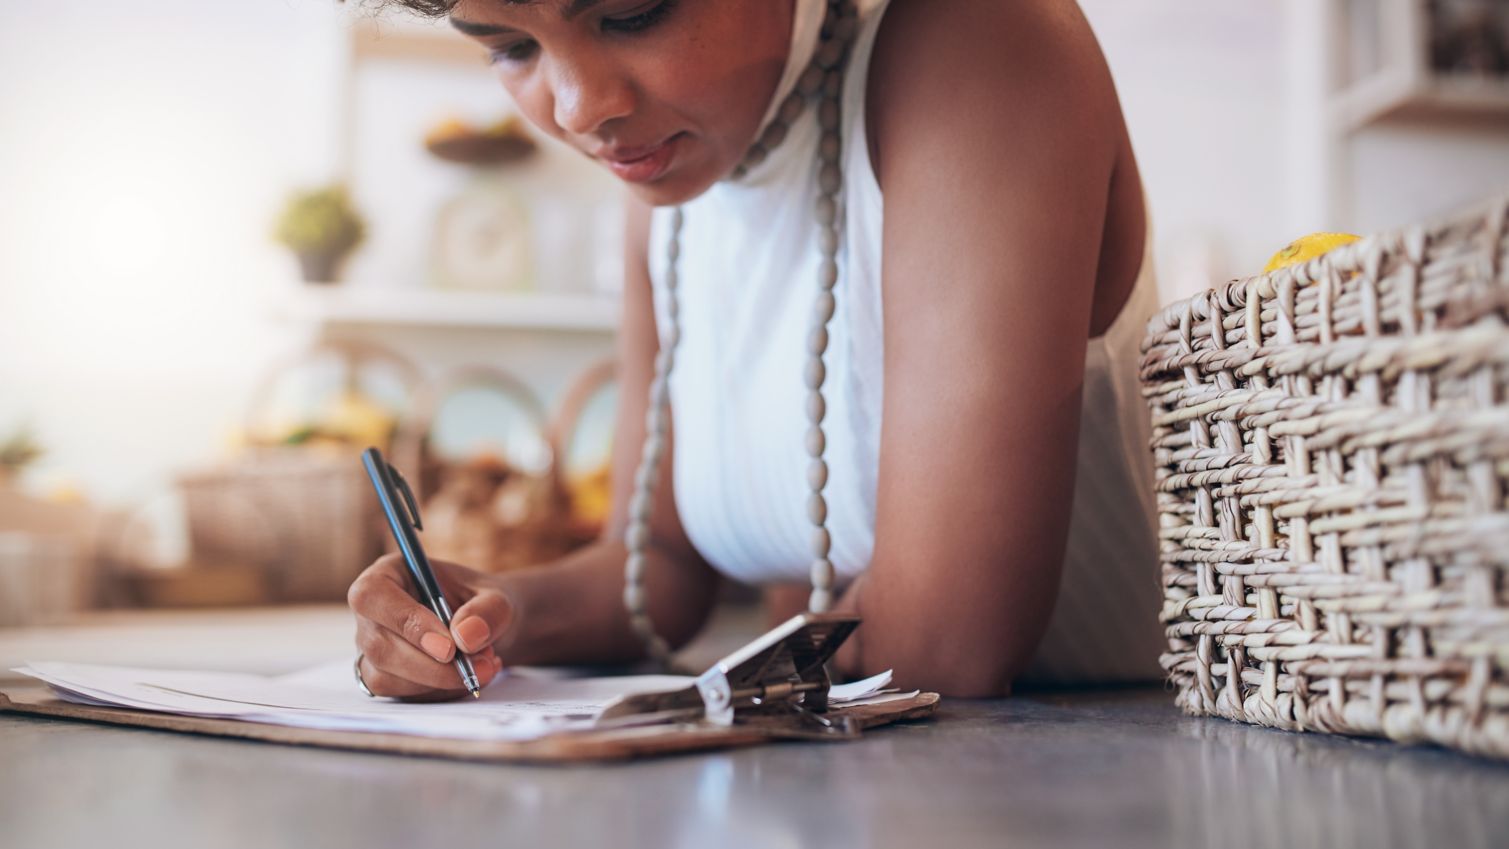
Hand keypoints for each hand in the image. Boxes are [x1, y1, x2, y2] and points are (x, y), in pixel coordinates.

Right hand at [347, 553, 512, 700]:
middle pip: (379, 645)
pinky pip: (401, 695)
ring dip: (438, 681)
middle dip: (431, 665)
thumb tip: (466, 636)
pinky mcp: (383, 677)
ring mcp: (372, 648)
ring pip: (386, 677)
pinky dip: (439, 692)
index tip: (448, 647)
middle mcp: (371, 612)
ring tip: (483, 665)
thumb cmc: (481, 604)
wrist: (484, 630)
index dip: (406, 622)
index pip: (372, 595)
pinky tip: (467, 677)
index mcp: (388, 574)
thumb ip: (487, 610)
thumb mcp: (497, 597)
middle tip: (477, 666)